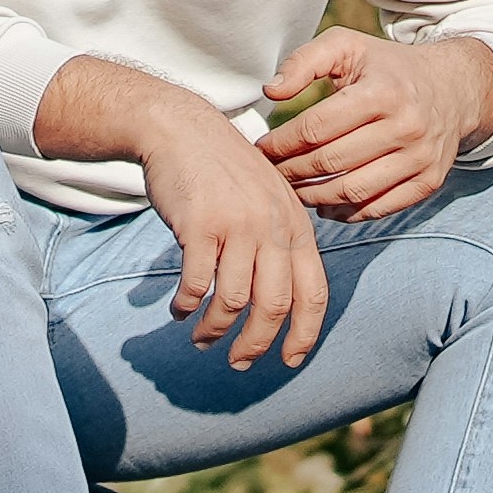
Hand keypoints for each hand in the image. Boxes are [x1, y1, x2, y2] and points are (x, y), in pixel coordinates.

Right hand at [117, 84, 330, 372]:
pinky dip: (187, 305)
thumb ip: (281, 241)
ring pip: (233, 301)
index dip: (305, 334)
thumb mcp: (268, 199)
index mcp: (296, 226)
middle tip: (239, 363)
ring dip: (216, 329)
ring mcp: (237, 226)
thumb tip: (283, 300)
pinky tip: (179, 309)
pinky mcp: (200, 225)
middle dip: (256, 344)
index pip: (314, 293)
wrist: (181, 129)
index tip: (290, 361)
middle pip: (274, 305)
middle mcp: (273, 228)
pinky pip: (196, 283)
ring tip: (201, 339)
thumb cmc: (224, 170)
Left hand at [256, 28, 492, 224]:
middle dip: (290, 171)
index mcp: (382, 92)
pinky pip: (378, 208)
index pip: (316, 129)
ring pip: (351, 192)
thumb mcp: (347, 46)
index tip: (262, 148)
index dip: (281, 143)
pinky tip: (323, 202)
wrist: (453, 87)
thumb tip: (271, 93)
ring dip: (312, 196)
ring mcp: (420, 158)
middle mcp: (406, 127)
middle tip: (271, 171)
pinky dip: (345, 212)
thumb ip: (304, 61)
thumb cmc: (387, 67)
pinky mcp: (429, 181)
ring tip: (291, 188)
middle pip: (330, 162)